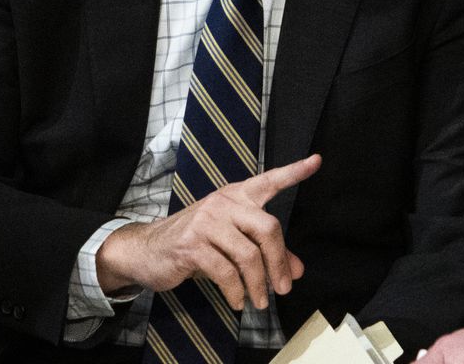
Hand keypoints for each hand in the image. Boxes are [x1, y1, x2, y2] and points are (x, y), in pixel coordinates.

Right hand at [95, 154, 320, 310]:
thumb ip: (266, 252)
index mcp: (236, 196)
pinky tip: (238, 300)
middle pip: (267, 227)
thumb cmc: (196, 243)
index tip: (316, 161)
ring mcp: (206, 222)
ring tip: (260, 301)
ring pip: (248, 255)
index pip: (269, 180)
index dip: (294, 171)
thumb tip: (296, 270)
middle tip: (284, 287)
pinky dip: (236, 291)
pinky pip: (225, 272)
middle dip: (279, 262)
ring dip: (259, 284)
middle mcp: (223, 203)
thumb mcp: (232, 242)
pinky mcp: (192, 245)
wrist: (147, 250)